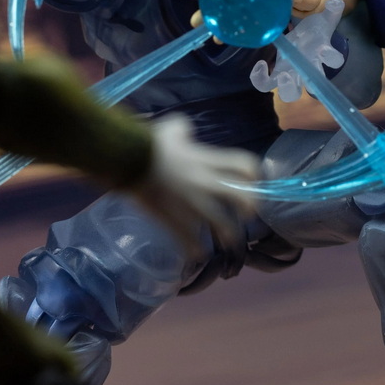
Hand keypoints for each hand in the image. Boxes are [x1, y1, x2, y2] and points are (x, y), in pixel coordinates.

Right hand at [130, 113, 258, 250]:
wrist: (130, 160)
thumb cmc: (150, 143)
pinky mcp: (175, 218)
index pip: (244, 165)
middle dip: (249, 208)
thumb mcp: (171, 129)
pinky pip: (190, 240)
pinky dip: (194, 250)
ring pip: (222, 224)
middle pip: (242, 197)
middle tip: (246, 215)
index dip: (254, 175)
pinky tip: (196, 255)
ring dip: (228, 235)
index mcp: (207, 160)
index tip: (252, 183)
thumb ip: (183, 130)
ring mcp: (192, 203)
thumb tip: (185, 130)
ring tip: (227, 241)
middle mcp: (206, 182)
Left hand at [250, 0, 344, 101]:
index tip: (325, 50)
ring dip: (287, 88)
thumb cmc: (315, 32)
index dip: (334, 58)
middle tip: (293, 72)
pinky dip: (261, 80)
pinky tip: (260, 64)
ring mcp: (292, 74)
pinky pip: (267, 85)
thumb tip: (336, 3)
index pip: (334, 61)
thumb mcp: (323, 20)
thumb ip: (331, 12)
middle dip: (308, 84)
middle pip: (311, 88)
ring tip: (281, 74)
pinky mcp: (277, 73)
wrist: (303, 37)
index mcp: (321, 55)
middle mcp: (308, 69)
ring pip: (290, 93)